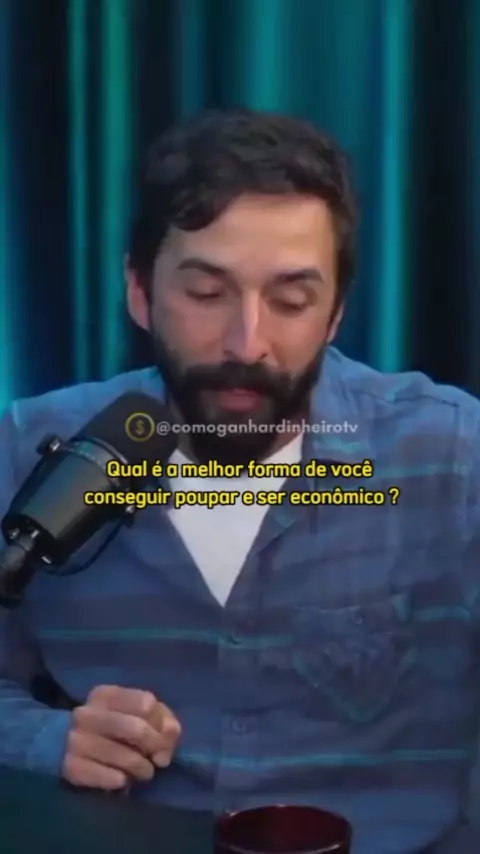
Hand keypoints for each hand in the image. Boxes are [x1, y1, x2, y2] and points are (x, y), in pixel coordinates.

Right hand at [62, 685, 181, 790]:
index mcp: (105, 694)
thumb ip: (160, 718)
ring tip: (145, 771)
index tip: (163, 735)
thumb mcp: (132, 713)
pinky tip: (123, 779)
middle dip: (156, 746)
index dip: (161, 722)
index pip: (146, 702)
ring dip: (144, 769)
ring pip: (126, 757)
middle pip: (137, 729)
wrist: (58, 744)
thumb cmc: (108, 727)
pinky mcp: (71, 767)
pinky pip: (111, 778)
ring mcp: (76, 740)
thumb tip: (171, 733)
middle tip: (160, 758)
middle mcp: (87, 714)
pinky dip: (124, 780)